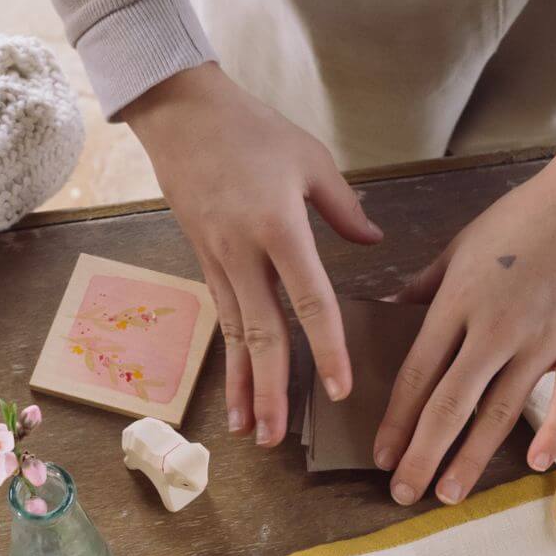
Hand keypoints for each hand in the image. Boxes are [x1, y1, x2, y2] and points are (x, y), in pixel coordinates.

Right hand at [122, 63, 382, 444]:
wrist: (181, 117)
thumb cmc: (251, 130)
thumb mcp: (310, 159)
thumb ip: (343, 207)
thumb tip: (373, 239)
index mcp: (278, 227)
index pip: (309, 300)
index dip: (325, 348)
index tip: (337, 389)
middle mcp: (243, 253)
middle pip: (261, 333)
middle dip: (270, 390)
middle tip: (278, 439)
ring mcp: (218, 261)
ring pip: (234, 335)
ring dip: (243, 385)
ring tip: (251, 431)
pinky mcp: (203, 262)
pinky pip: (221, 318)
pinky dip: (228, 356)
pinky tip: (233, 385)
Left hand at [375, 120, 555, 505]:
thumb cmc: (519, 220)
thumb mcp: (458, 249)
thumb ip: (422, 288)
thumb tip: (387, 310)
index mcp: (457, 305)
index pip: (417, 375)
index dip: (396, 420)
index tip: (380, 454)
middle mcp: (496, 329)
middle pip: (451, 405)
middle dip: (423, 454)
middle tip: (403, 493)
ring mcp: (543, 339)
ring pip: (501, 412)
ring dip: (472, 457)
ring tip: (450, 493)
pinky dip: (555, 432)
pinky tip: (534, 463)